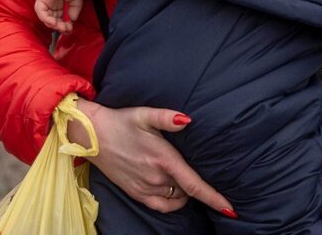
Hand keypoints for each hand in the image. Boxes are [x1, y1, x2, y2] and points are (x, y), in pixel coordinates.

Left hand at [34, 0, 83, 33]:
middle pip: (53, 21)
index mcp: (60, 5)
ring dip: (54, 25)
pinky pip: (41, 13)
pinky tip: (54, 22)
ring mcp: (45, 3)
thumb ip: (74, 11)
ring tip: (61, 27)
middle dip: (60, 27)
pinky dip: (46, 19)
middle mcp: (52, 6)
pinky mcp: (41, 1)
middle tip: (66, 30)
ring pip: (46, 19)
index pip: (61, 19)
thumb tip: (72, 21)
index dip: (65, 26)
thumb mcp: (77, 0)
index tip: (70, 29)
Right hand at [67, 99, 235, 217]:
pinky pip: (161, 206)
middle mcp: (156, 178)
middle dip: (197, 185)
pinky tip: (175, 192)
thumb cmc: (120, 121)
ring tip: (185, 177)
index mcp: (163, 159)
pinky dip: (173, 202)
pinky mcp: (135, 193)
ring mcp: (145, 188)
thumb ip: (168, 117)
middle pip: (187, 189)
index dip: (213, 197)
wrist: (91, 136)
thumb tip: (188, 120)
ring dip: (185, 191)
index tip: (230, 207)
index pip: (194, 184)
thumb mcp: (144, 114)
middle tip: (198, 169)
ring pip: (176, 198)